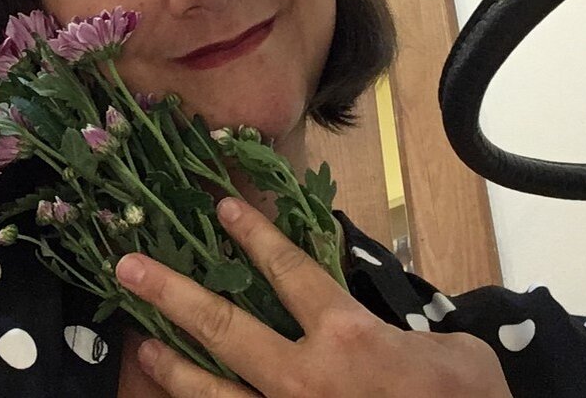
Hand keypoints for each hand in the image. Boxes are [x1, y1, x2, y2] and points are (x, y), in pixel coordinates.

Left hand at [114, 197, 512, 396]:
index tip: (222, 207)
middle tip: (129, 269)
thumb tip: (387, 322)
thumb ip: (409, 329)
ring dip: (171, 364)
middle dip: (171, 293)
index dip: (254, 234)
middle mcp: (303, 377)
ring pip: (213, 390)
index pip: (289, 270)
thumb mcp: (456, 356)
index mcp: (346, 337)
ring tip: (140, 344)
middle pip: (224, 326)